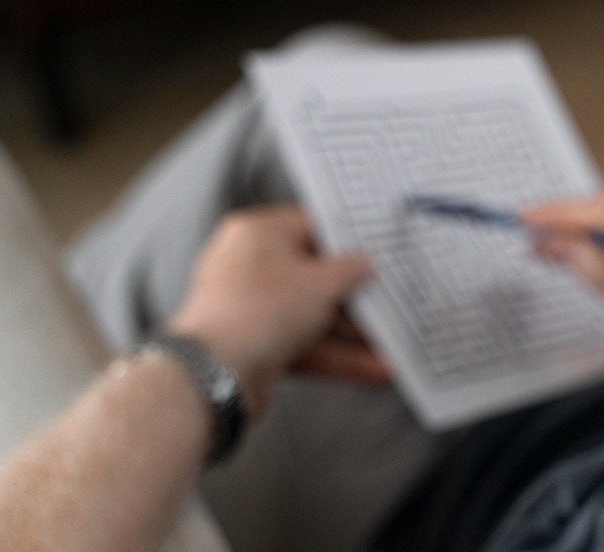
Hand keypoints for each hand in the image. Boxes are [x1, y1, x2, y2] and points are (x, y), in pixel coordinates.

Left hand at [169, 206, 383, 416]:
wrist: (213, 375)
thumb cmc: (255, 312)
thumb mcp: (321, 283)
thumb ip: (351, 270)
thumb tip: (365, 263)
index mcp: (257, 235)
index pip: (312, 228)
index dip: (350, 242)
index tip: (379, 252)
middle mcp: (251, 268)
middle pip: (316, 277)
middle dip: (356, 298)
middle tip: (389, 302)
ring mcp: (253, 309)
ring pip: (314, 316)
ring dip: (353, 334)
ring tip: (390, 345)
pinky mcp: (258, 345)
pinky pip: (305, 345)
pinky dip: (338, 356)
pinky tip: (372, 368)